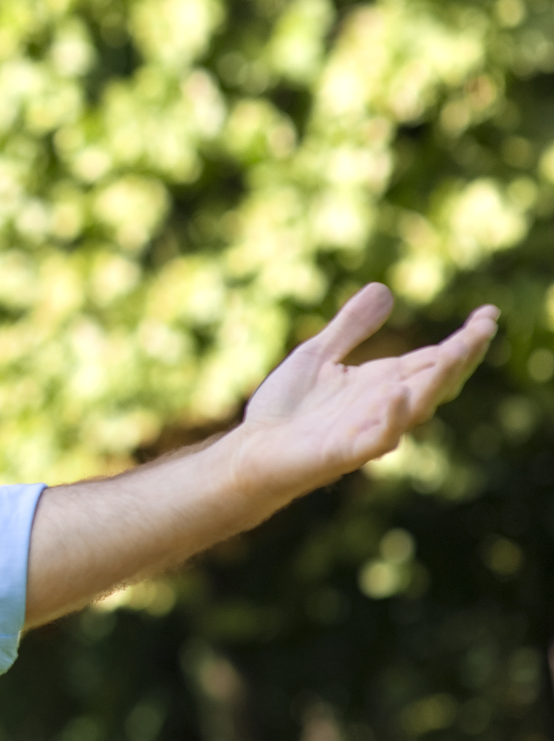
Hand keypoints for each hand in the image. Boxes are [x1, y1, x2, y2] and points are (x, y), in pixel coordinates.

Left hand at [228, 282, 498, 501]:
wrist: (252, 450)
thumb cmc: (286, 409)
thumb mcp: (317, 354)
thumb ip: (350, 326)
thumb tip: (384, 289)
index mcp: (382, 382)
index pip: (433, 358)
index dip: (463, 339)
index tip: (490, 313)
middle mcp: (384, 405)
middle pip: (435, 379)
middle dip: (462, 355)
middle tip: (486, 326)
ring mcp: (368, 429)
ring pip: (416, 406)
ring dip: (438, 380)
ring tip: (457, 351)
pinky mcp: (346, 452)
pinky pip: (377, 438)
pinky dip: (391, 417)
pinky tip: (396, 393)